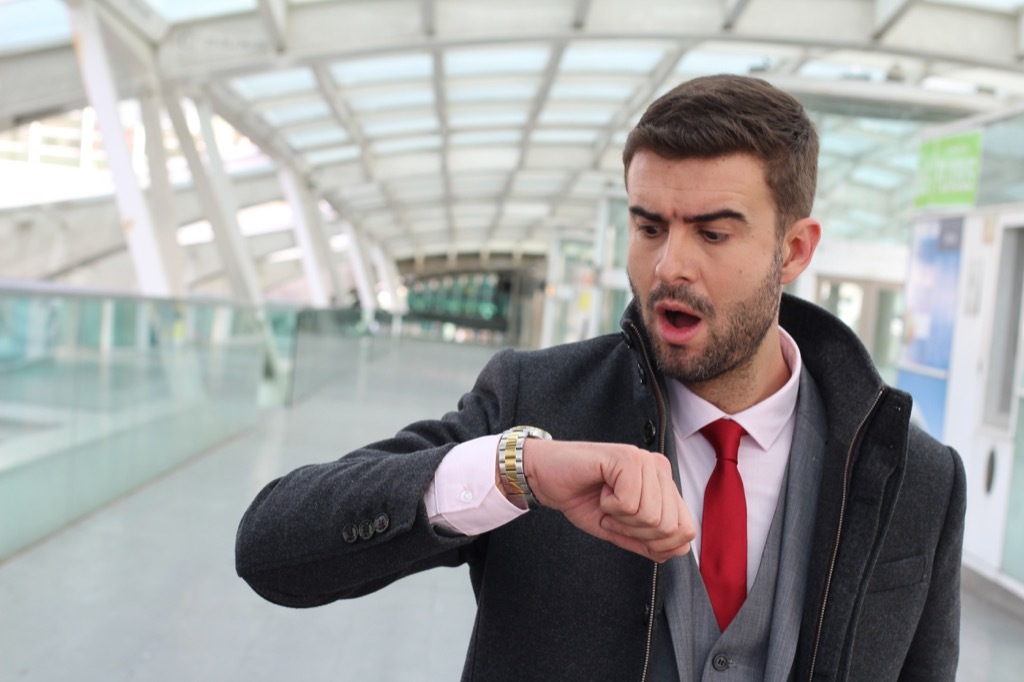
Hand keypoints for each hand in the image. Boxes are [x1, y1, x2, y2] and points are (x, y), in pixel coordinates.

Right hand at [520, 439, 694, 562]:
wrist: (546, 477)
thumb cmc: (581, 497)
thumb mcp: (618, 528)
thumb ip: (647, 541)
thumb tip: (675, 552)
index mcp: (664, 484)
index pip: (686, 530)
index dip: (658, 544)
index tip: (628, 529)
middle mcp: (660, 468)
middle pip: (670, 527)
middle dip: (635, 532)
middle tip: (613, 514)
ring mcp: (645, 461)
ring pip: (651, 516)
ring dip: (620, 518)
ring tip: (606, 500)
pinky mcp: (627, 458)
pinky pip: (630, 504)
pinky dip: (609, 506)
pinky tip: (600, 490)